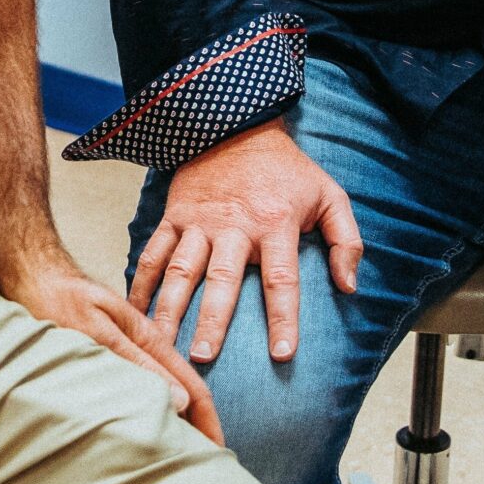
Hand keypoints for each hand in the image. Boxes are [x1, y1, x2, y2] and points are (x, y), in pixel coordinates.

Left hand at [0, 255, 224, 444]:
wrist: (30, 274)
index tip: (218, 457)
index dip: (210, 424)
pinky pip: (138, 392)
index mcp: (149, 340)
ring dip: (174, 425)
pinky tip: (143, 431)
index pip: (194, 388)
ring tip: (177, 459)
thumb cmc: (57, 300)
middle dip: (198, 431)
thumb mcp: (96, 332)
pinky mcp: (109, 360)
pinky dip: (148, 414)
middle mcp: (144, 348)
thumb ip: (136, 363)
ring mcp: (128, 354)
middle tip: (202, 470)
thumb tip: (180, 402)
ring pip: (162, 395)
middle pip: (184, 395)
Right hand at [129, 123, 361, 366]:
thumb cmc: (287, 170)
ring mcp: (198, 221)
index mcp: (275, 223)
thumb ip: (347, 240)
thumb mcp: (329, 195)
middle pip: (221, 280)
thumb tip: (349, 287)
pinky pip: (154, 252)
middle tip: (202, 358)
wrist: (236, 126)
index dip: (282, 318)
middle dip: (211, 320)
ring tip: (160, 344)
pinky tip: (134, 310)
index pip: (281, 279)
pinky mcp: (174, 216)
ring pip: (180, 270)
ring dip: (169, 309)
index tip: (281, 354)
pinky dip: (141, 282)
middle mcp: (233, 225)